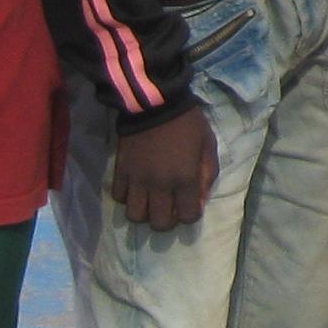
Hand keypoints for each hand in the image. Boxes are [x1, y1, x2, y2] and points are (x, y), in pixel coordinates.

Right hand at [112, 107, 217, 230]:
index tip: (190, 204)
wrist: (156, 103)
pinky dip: (127, 197)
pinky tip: (136, 187)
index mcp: (185, 178)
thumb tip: (200, 200)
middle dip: (167, 220)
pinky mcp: (120, 171)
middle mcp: (160, 184)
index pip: (187, 216)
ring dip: (145, 212)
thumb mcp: (208, 145)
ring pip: (135, 215)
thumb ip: (208, 175)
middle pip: (159, 224)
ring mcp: (137, 180)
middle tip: (170, 206)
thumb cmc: (188, 123)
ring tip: (151, 200)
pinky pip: (118, 197)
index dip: (191, 214)